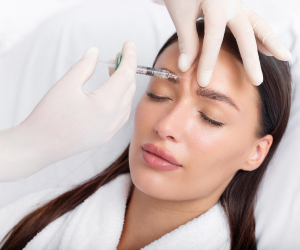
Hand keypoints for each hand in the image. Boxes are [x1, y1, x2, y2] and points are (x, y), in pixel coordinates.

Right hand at [0, 41, 136, 180]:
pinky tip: (111, 92)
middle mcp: (114, 119)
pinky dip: (121, 99)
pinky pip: (122, 114)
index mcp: (106, 104)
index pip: (127, 74)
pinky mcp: (106, 136)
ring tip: (112, 70)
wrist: (39, 147)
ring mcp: (112, 130)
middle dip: (127, 68)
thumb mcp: (66, 84)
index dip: (130, 56)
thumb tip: (96, 52)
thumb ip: (85, 66)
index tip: (128, 44)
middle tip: (118, 55)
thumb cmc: (49, 116)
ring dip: (124, 84)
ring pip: (127, 101)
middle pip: (129, 87)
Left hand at [164, 0, 291, 86]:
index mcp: (216, 2)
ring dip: (270, 42)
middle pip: (245, 32)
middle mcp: (231, 2)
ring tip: (285, 57)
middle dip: (251, 59)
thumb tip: (185, 68)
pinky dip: (260, 36)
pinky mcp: (235, 6)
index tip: (202, 82)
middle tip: (257, 81)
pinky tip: (267, 50)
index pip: (214, 37)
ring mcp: (236, 3)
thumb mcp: (180, 14)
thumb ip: (186, 40)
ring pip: (257, 24)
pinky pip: (252, 22)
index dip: (208, 61)